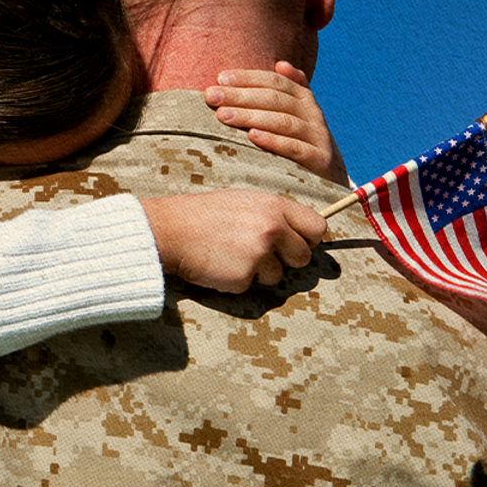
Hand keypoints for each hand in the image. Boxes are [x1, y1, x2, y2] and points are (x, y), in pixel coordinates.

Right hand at [141, 191, 325, 292]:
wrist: (169, 230)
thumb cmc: (203, 214)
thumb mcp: (242, 201)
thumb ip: (272, 214)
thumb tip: (297, 232)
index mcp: (274, 206)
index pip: (317, 227)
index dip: (308, 239)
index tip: (295, 243)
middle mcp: (272, 228)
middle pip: (303, 256)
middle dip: (286, 260)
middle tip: (260, 254)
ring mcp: (259, 253)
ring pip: (278, 276)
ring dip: (260, 272)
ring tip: (233, 256)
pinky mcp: (244, 275)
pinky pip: (252, 285)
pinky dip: (238, 280)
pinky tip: (220, 265)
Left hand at [204, 61, 349, 185]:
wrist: (328, 180)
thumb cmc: (298, 143)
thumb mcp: (293, 116)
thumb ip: (283, 93)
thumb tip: (281, 64)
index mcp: (303, 99)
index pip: (274, 82)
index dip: (247, 78)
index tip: (220, 78)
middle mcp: (312, 114)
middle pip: (275, 99)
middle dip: (240, 96)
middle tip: (211, 96)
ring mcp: (318, 137)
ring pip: (283, 121)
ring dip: (251, 116)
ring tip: (223, 116)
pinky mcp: (320, 160)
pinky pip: (295, 148)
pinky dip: (274, 141)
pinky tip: (252, 136)